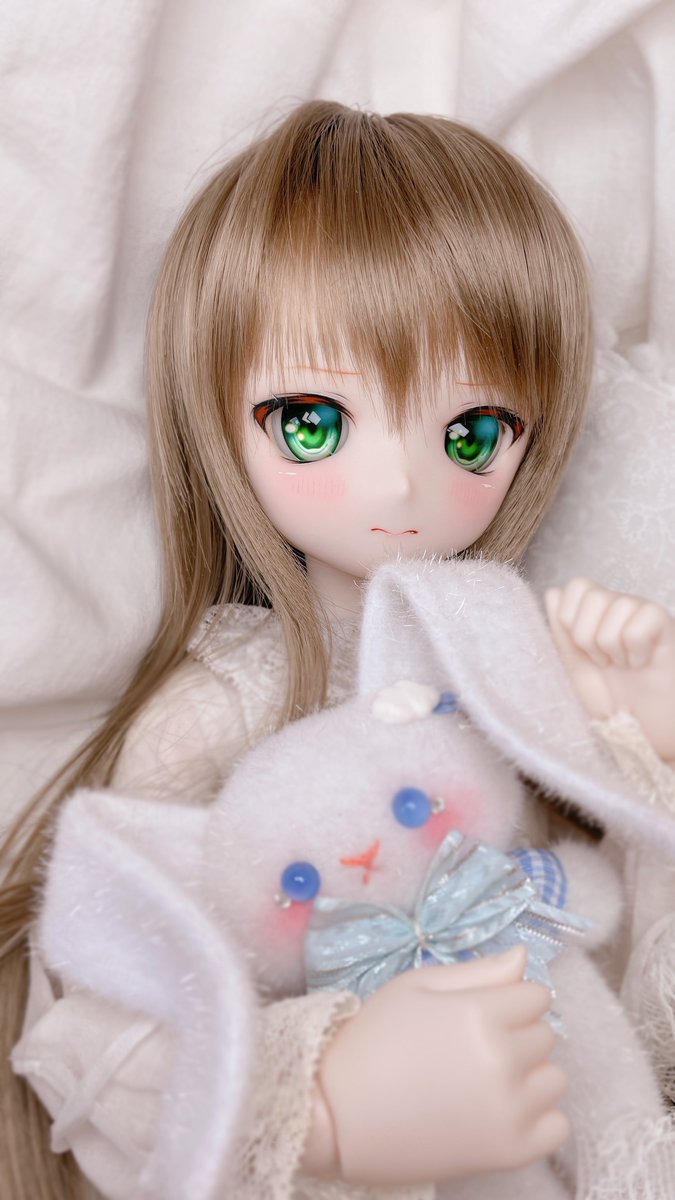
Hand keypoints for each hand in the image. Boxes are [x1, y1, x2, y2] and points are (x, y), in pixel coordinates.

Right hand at [302, 947, 567, 1185]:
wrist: (339, 1117)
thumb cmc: (373, 1042)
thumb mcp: (415, 987)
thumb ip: (477, 971)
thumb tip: (524, 957)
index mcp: (479, 1014)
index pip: (536, 995)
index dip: (510, 999)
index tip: (480, 1013)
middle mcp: (502, 1060)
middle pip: (545, 1034)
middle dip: (518, 1034)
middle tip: (471, 1047)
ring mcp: (509, 1110)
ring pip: (554, 1078)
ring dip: (530, 1076)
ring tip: (484, 1080)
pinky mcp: (509, 1152)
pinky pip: (557, 1126)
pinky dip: (538, 1118)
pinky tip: (499, 1112)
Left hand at [545, 577, 674, 766]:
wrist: (641, 731)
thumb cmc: (612, 699)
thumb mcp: (575, 665)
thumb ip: (561, 630)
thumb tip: (552, 592)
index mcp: (598, 613)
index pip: (577, 586)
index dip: (570, 619)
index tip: (582, 650)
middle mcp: (622, 607)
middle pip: (593, 595)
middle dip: (588, 638)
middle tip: (605, 662)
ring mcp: (644, 615)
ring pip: (617, 606)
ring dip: (613, 648)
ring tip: (624, 665)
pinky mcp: (666, 626)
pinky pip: (640, 624)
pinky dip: (635, 652)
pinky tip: (641, 663)